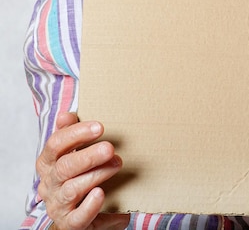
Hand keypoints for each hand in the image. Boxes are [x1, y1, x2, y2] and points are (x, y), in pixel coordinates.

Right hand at [36, 112, 128, 229]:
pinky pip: (77, 218)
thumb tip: (65, 115)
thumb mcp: (69, 153)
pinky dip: (90, 206)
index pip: (55, 144)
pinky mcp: (69, 224)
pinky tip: (101, 194)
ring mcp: (58, 205)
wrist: (71, 217)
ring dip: (96, 175)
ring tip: (116, 164)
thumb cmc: (73, 177)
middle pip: (64, 167)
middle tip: (110, 147)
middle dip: (88, 156)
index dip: (76, 134)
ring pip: (72, 189)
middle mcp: (49, 184)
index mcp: (47, 164)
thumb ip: (68, 133)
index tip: (99, 127)